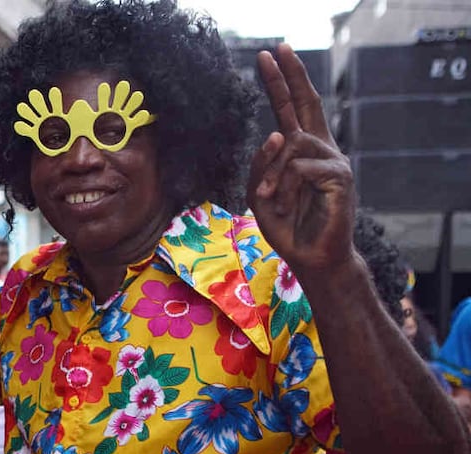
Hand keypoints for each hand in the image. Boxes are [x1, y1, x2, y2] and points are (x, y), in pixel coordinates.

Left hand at [246, 43, 354, 276]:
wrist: (311, 257)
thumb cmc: (287, 227)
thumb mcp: (260, 194)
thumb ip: (260, 166)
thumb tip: (276, 134)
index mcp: (301, 151)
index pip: (292, 109)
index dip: (283, 83)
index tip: (271, 55)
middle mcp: (320, 149)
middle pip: (306, 103)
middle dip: (290, 75)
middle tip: (275, 49)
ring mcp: (333, 160)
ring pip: (291, 144)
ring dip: (273, 175)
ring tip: (274, 200)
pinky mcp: (340, 175)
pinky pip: (299, 168)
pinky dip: (284, 187)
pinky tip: (286, 204)